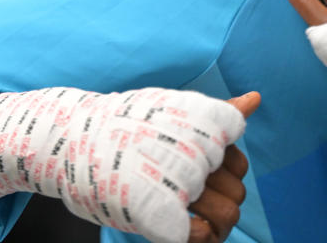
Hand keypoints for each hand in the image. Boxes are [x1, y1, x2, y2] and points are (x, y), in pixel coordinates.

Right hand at [0, 87, 255, 242]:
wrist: (70, 139)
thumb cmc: (122, 128)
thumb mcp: (173, 111)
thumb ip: (218, 112)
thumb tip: (256, 98)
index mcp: (202, 131)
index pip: (240, 164)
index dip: (226, 173)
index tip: (200, 173)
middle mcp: (195, 155)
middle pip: (238, 194)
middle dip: (222, 201)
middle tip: (192, 201)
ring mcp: (180, 184)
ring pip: (227, 216)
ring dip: (215, 226)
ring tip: (190, 220)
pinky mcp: (162, 213)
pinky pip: (201, 236)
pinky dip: (198, 237)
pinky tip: (180, 226)